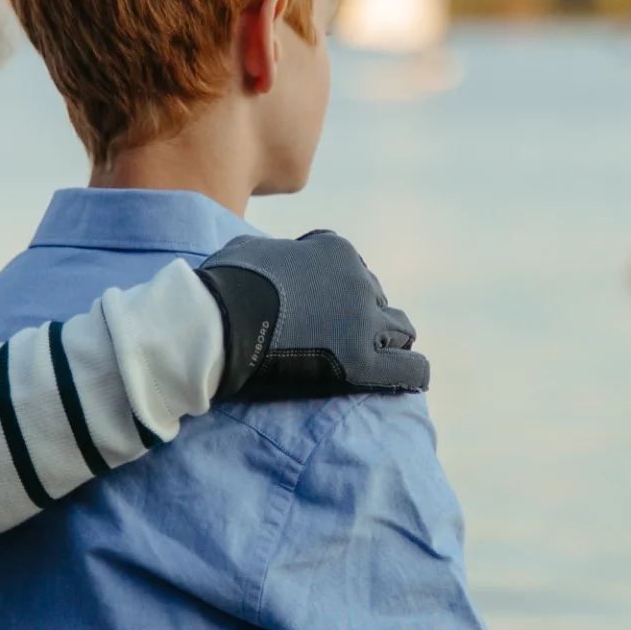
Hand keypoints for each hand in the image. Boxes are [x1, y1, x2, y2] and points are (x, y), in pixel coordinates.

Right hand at [197, 231, 429, 400]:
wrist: (217, 325)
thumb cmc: (223, 286)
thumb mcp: (251, 248)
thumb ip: (276, 251)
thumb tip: (272, 256)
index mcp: (336, 250)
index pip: (352, 269)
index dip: (337, 290)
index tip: (320, 309)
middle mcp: (359, 282)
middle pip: (376, 300)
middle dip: (363, 316)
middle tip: (342, 338)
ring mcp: (364, 322)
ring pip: (400, 330)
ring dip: (390, 342)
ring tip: (379, 359)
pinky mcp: (363, 363)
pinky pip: (410, 369)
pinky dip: (413, 374)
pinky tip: (410, 382)